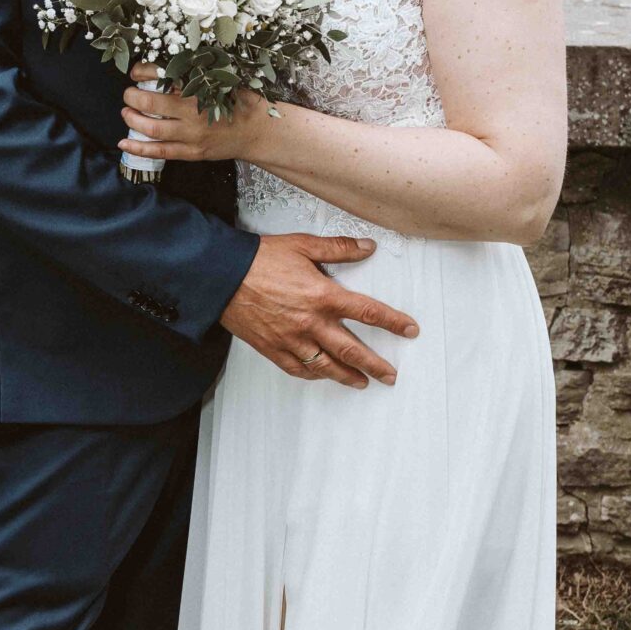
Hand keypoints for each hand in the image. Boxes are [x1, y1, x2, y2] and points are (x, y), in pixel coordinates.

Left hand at [119, 63, 264, 164]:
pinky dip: (139, 148)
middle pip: (151, 102)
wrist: (258, 131)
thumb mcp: (224, 78)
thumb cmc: (241, 101)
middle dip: (132, 96)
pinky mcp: (192, 152)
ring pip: (152, 128)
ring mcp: (192, 134)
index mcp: (201, 87)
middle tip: (128, 93)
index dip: (143, 71)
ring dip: (132, 119)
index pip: (163, 75)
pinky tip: (124, 144)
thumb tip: (170, 59)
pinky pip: (160, 152)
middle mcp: (194, 111)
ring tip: (126, 112)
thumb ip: (199, 72)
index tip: (136, 71)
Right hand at [220, 234, 418, 388]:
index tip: (410, 330)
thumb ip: (339, 249)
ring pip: (327, 366)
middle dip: (375, 365)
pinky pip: (298, 369)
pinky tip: (323, 376)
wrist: (220, 276)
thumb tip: (367, 247)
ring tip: (362, 384)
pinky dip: (314, 374)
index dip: (393, 322)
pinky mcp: (273, 348)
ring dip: (348, 376)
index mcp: (323, 296)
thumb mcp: (303, 245)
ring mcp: (292, 340)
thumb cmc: (260, 259)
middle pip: (352, 350)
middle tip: (391, 376)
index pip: (368, 312)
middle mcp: (311, 323)